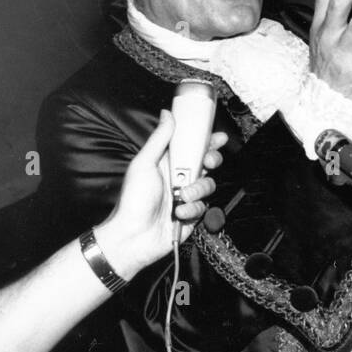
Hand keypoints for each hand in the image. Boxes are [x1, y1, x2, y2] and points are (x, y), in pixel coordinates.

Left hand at [93, 110, 226, 281]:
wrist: (134, 237)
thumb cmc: (133, 201)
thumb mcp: (144, 164)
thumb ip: (159, 139)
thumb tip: (166, 114)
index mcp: (167, 162)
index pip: (192, 146)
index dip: (207, 140)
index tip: (218, 137)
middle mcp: (179, 177)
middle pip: (206, 162)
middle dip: (211, 161)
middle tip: (207, 162)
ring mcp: (186, 196)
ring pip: (208, 184)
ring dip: (197, 190)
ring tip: (181, 196)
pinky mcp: (192, 213)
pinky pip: (204, 206)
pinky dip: (192, 209)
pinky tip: (179, 212)